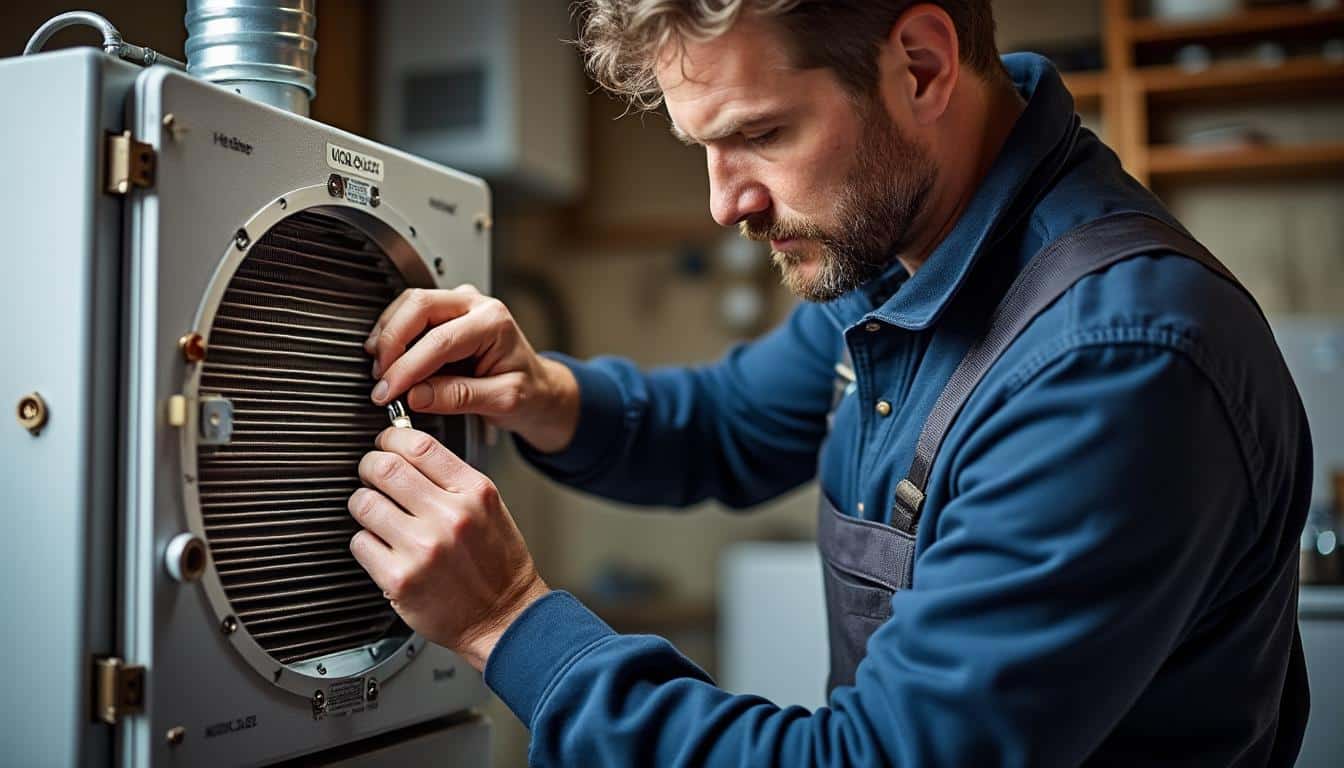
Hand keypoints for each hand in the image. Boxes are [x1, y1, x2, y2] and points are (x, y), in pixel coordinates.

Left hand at [348, 427, 550, 669]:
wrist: (505, 618)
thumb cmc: (497, 565)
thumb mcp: (489, 508)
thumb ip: (451, 480)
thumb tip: (404, 452)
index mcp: (475, 492)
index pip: (419, 445)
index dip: (391, 439)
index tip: (385, 444)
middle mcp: (450, 517)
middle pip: (384, 467)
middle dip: (369, 466)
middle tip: (371, 475)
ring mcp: (423, 548)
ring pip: (364, 503)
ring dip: (364, 505)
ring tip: (378, 516)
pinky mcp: (399, 579)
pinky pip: (360, 542)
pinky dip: (366, 543)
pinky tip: (385, 549)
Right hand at [365, 285, 579, 453]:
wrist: (537, 387)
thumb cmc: (527, 391)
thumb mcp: (503, 401)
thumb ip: (459, 397)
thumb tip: (415, 396)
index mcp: (494, 322)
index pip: (440, 340)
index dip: (408, 367)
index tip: (389, 391)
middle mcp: (475, 304)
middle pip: (418, 306)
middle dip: (392, 342)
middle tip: (381, 379)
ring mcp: (458, 303)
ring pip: (408, 304)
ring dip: (388, 336)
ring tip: (381, 371)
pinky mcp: (444, 312)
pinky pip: (408, 313)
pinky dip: (391, 333)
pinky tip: (385, 358)